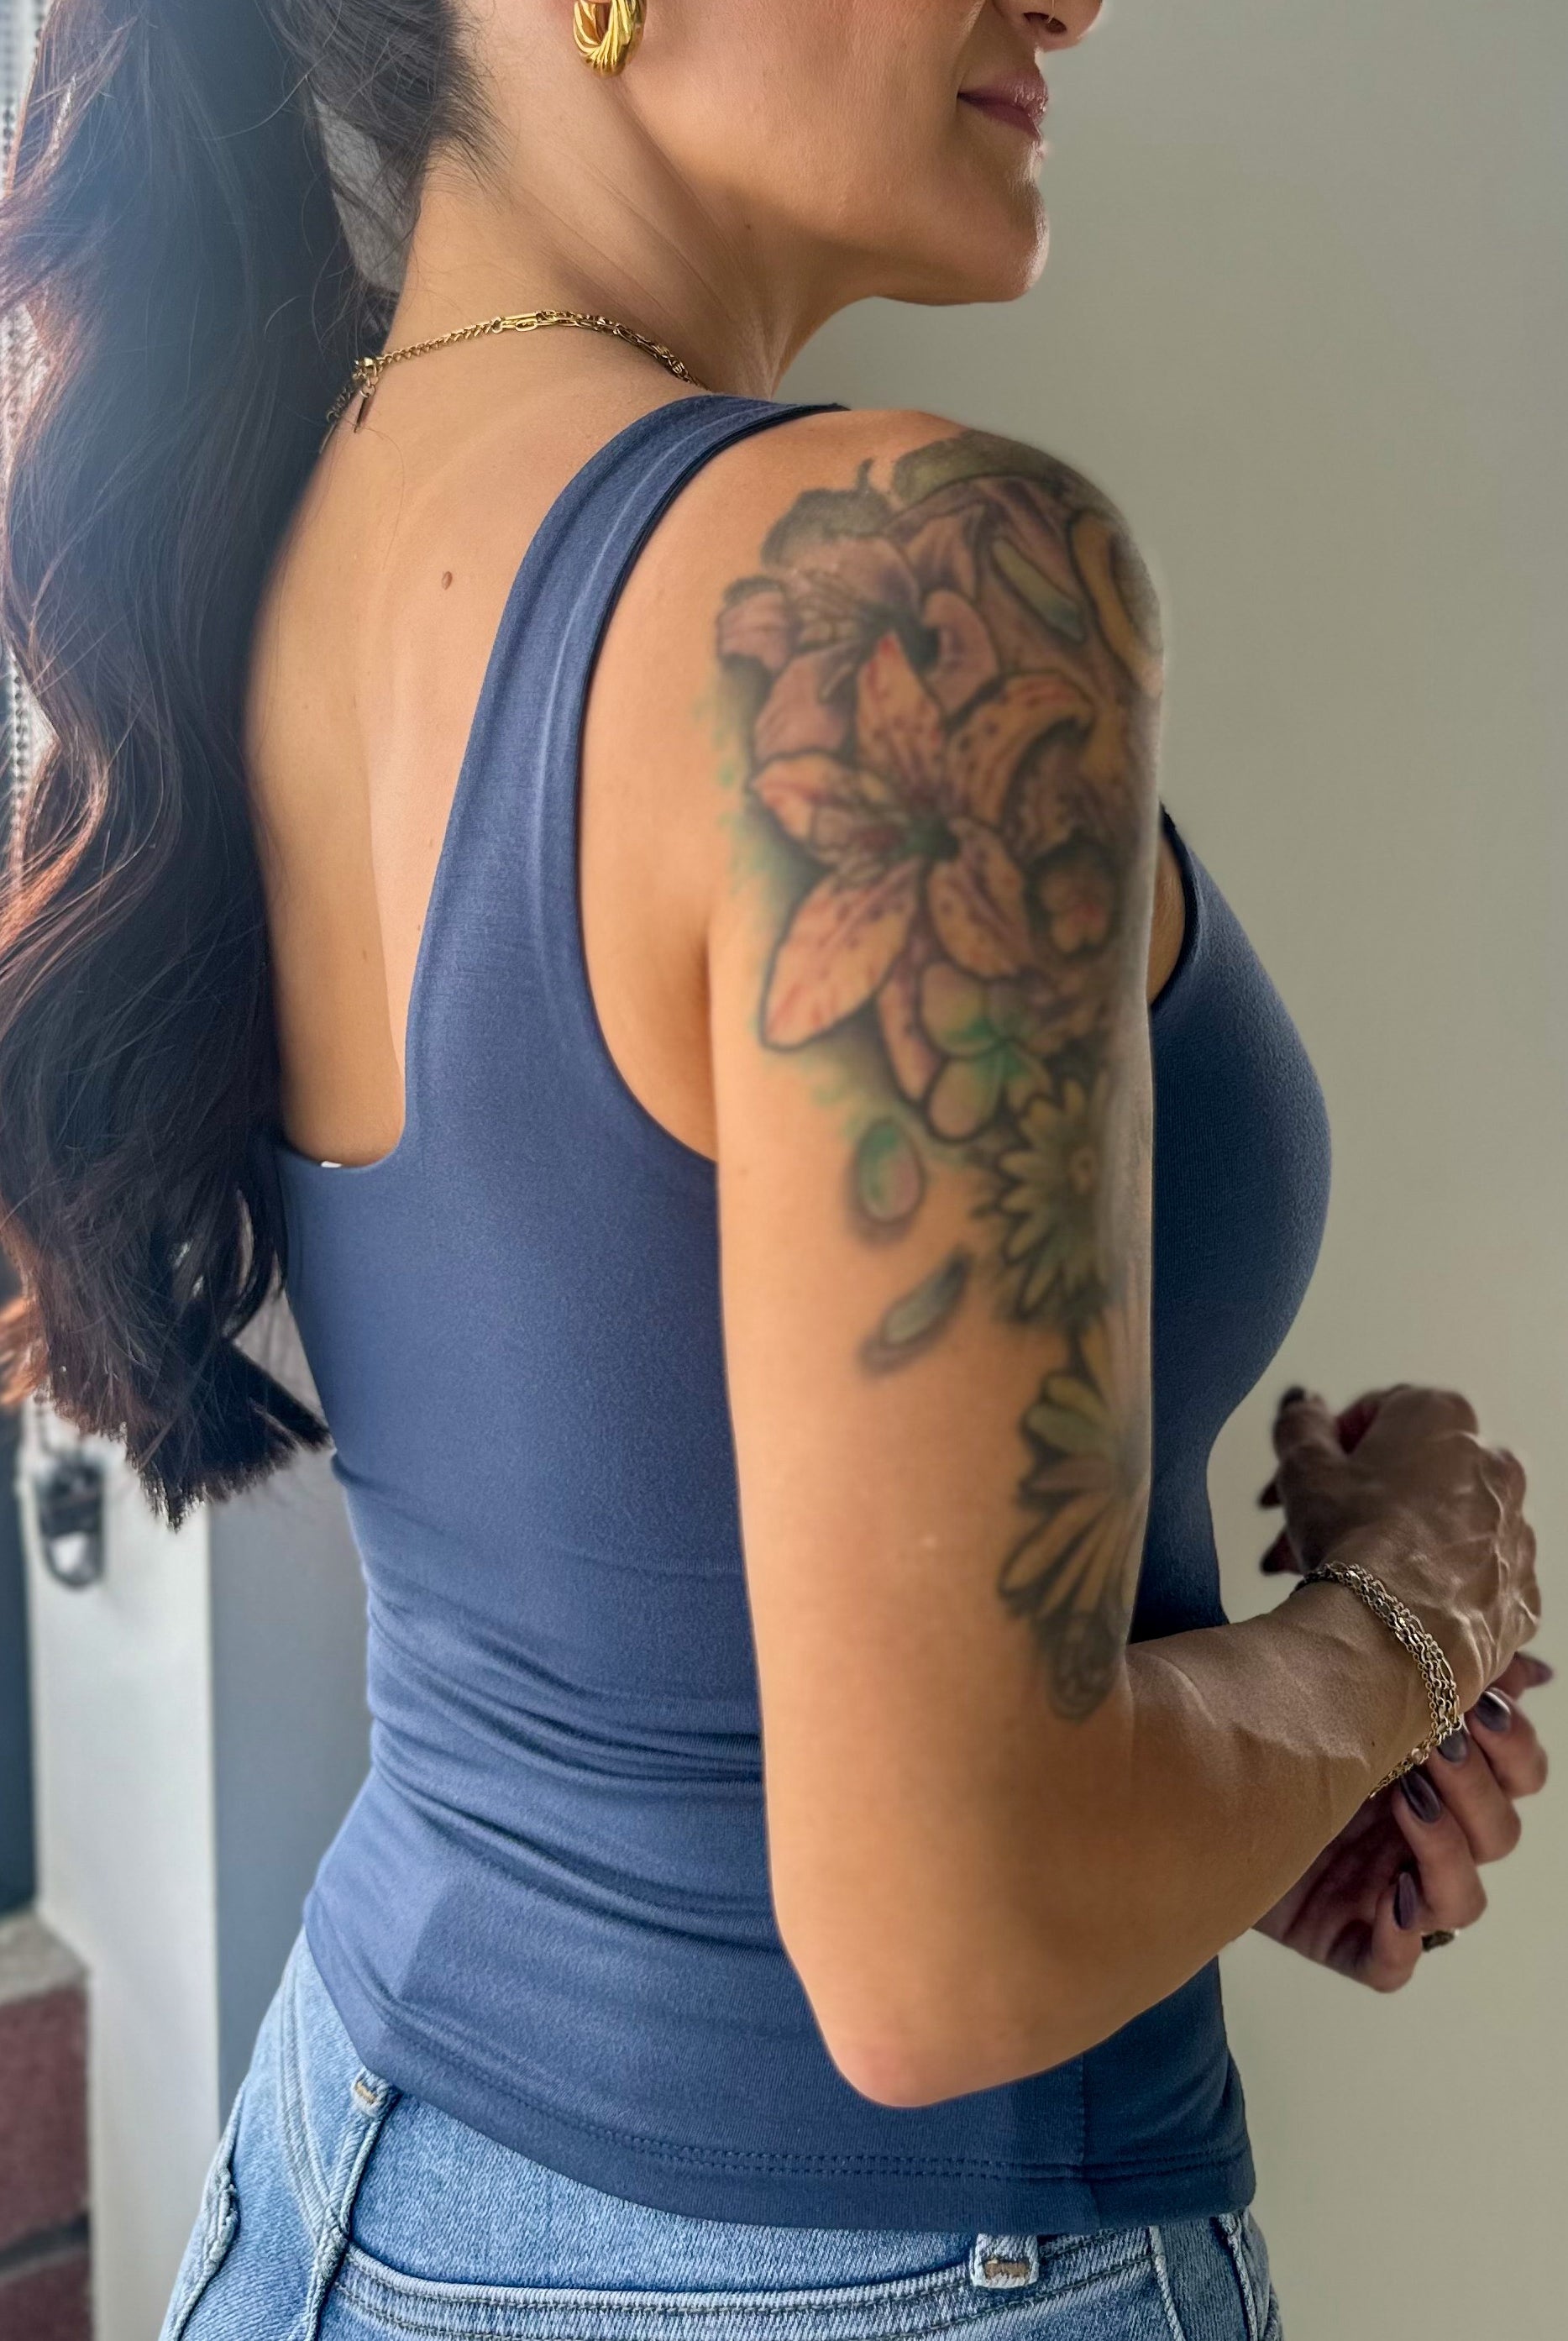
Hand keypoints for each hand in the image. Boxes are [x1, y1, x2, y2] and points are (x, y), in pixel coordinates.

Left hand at [1254, 1650, 1551, 1985]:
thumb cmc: (1263, 1722)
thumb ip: (1422, 1674)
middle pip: (1499, 1833)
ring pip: (1462, 1900)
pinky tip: (1391, 1898)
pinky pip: (1393, 1965)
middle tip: (1438, 1746)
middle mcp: (1417, 1835)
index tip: (1480, 1705)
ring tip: (1407, 1802)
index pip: (1518, 1776)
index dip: (1514, 1749)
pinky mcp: (1339, 1936)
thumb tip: (1523, 1668)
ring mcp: (1381, 1889)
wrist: (1174, 1770)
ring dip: (1447, 1852)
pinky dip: (1402, 1938)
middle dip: (1476, 1788)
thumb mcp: (1342, 1688)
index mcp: (1433, 1773)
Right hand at [1257, 1382, 1540, 1710]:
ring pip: (1445, 1524)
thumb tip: (1307, 1410)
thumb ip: (1301, 1424)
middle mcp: (1494, 1465)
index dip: (1333, 1443)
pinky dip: (1439, 1585)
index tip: (1311, 1474)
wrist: (1390, 1639)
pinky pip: (1474, 1577)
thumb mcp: (1303, 1466)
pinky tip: (1394, 1603)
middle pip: (1414, 1472)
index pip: (1380, 1411)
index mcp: (1444, 1417)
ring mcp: (1517, 1532)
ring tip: (1347, 1573)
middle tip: (1315, 1526)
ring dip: (1399, 1538)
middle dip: (1360, 1497)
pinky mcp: (1521, 1593)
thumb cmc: (1354, 1543)